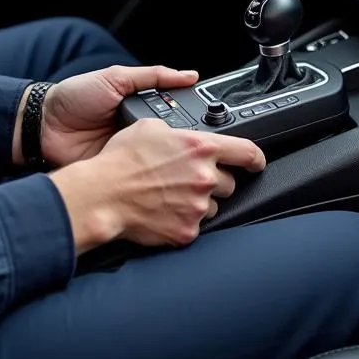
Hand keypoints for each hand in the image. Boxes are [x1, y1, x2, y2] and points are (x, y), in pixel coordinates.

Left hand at [39, 64, 198, 166]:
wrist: (43, 125)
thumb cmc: (75, 96)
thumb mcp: (116, 78)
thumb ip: (152, 76)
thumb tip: (189, 75)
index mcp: (141, 109)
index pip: (176, 118)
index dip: (193, 125)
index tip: (212, 132)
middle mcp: (139, 134)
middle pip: (172, 143)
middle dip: (184, 149)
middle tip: (199, 152)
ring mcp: (129, 156)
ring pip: (159, 163)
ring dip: (168, 165)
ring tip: (183, 166)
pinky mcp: (117, 173)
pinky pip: (138, 177)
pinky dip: (148, 180)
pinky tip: (160, 181)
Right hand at [48, 119, 265, 253]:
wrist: (103, 194)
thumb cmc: (121, 160)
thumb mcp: (151, 127)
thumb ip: (178, 132)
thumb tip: (184, 136)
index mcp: (200, 147)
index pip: (247, 152)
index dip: (256, 158)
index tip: (256, 162)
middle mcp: (205, 177)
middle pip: (229, 182)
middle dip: (213, 180)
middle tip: (187, 178)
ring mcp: (198, 207)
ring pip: (213, 205)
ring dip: (199, 200)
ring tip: (171, 194)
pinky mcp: (187, 231)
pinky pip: (196, 225)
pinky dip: (184, 219)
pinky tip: (164, 210)